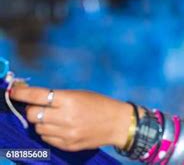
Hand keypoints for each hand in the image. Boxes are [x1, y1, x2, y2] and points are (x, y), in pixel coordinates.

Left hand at [10, 86, 133, 151]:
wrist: (117, 123)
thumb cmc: (99, 104)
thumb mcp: (80, 94)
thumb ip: (59, 97)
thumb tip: (36, 98)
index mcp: (70, 100)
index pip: (38, 96)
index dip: (23, 94)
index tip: (14, 92)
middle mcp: (66, 117)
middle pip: (33, 114)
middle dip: (32, 109)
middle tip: (39, 106)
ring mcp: (66, 133)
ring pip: (38, 128)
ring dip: (41, 122)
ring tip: (53, 118)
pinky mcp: (67, 144)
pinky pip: (47, 139)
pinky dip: (48, 132)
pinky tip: (59, 127)